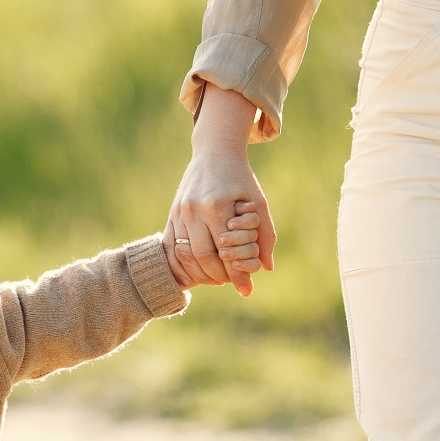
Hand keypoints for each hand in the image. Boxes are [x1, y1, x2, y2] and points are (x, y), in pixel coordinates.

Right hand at [167, 84, 275, 296]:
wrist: (214, 152)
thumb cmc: (240, 178)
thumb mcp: (258, 202)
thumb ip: (265, 235)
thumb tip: (267, 267)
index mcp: (217, 207)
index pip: (226, 251)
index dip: (236, 274)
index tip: (245, 288)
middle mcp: (195, 210)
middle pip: (203, 257)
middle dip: (218, 276)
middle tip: (230, 282)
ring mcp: (180, 212)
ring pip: (185, 255)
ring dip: (200, 273)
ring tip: (216, 279)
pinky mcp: (172, 214)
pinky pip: (172, 247)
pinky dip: (183, 264)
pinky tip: (197, 271)